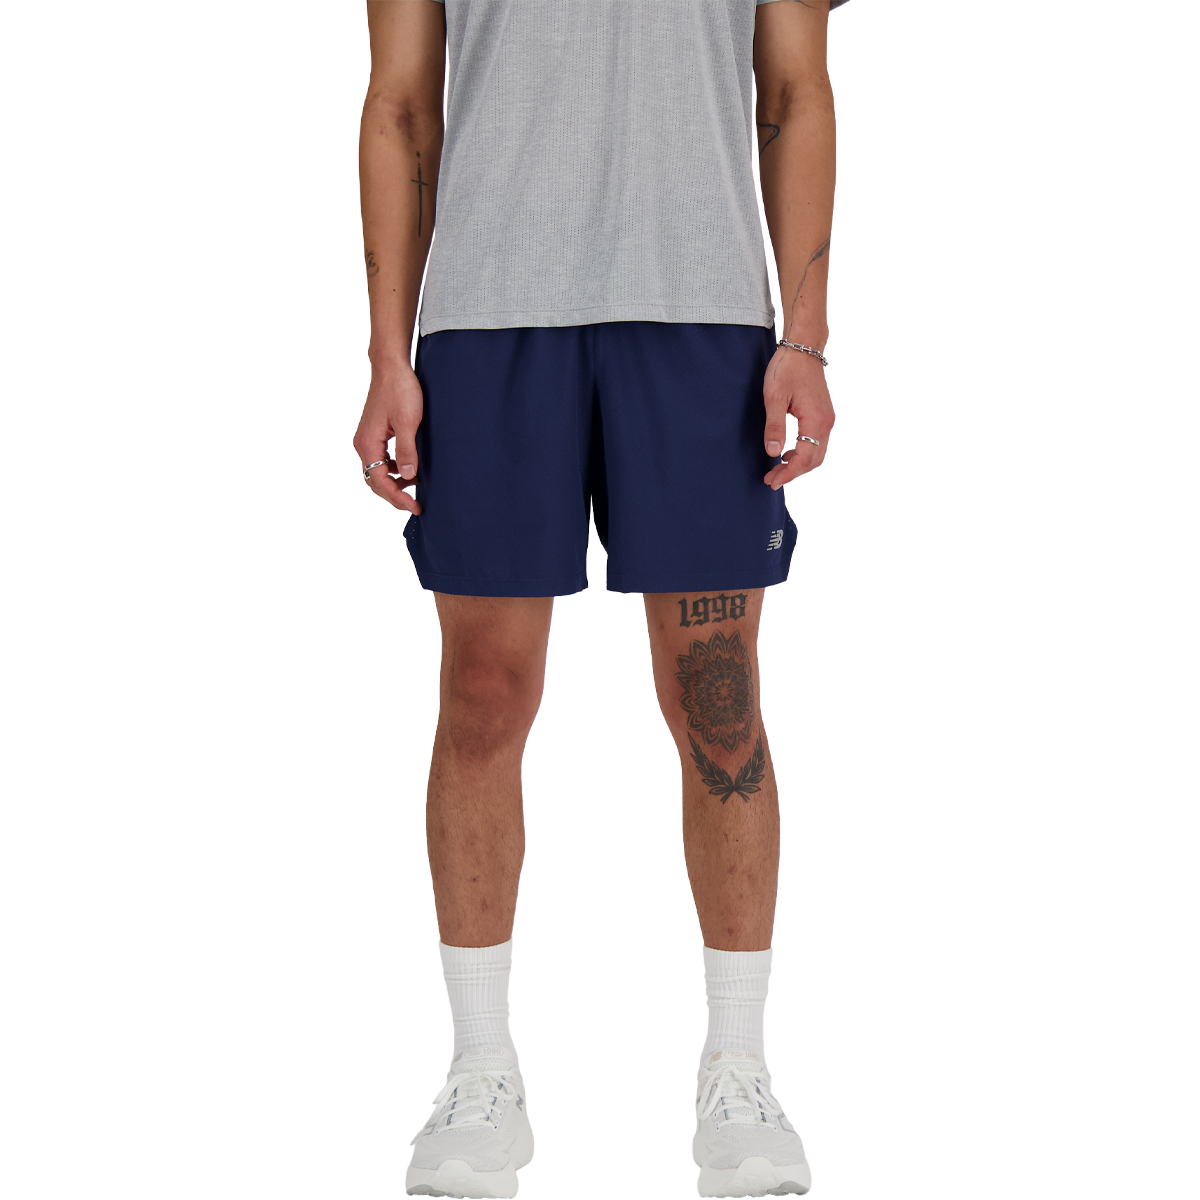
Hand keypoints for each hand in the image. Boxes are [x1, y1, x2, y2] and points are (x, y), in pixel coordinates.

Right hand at [353, 362, 423, 514]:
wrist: (392, 367)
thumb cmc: (399, 389)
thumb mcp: (408, 422)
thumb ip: (406, 451)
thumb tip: (408, 476)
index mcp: (368, 443)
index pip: (379, 481)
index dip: (397, 497)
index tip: (415, 505)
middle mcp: (364, 444)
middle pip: (376, 481)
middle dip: (395, 495)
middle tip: (416, 504)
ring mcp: (369, 440)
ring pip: (379, 472)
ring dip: (395, 484)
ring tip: (415, 488)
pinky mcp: (376, 435)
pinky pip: (382, 460)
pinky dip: (395, 470)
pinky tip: (410, 471)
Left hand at [762, 346, 834, 490]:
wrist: (803, 347)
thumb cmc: (788, 368)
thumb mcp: (774, 397)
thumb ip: (775, 426)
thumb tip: (774, 452)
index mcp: (816, 420)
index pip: (804, 458)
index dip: (788, 473)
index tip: (772, 481)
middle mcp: (825, 422)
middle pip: (812, 460)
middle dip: (792, 472)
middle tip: (771, 479)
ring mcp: (825, 419)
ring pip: (815, 452)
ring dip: (797, 463)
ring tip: (775, 468)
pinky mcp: (821, 414)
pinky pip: (814, 441)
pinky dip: (801, 451)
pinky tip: (785, 451)